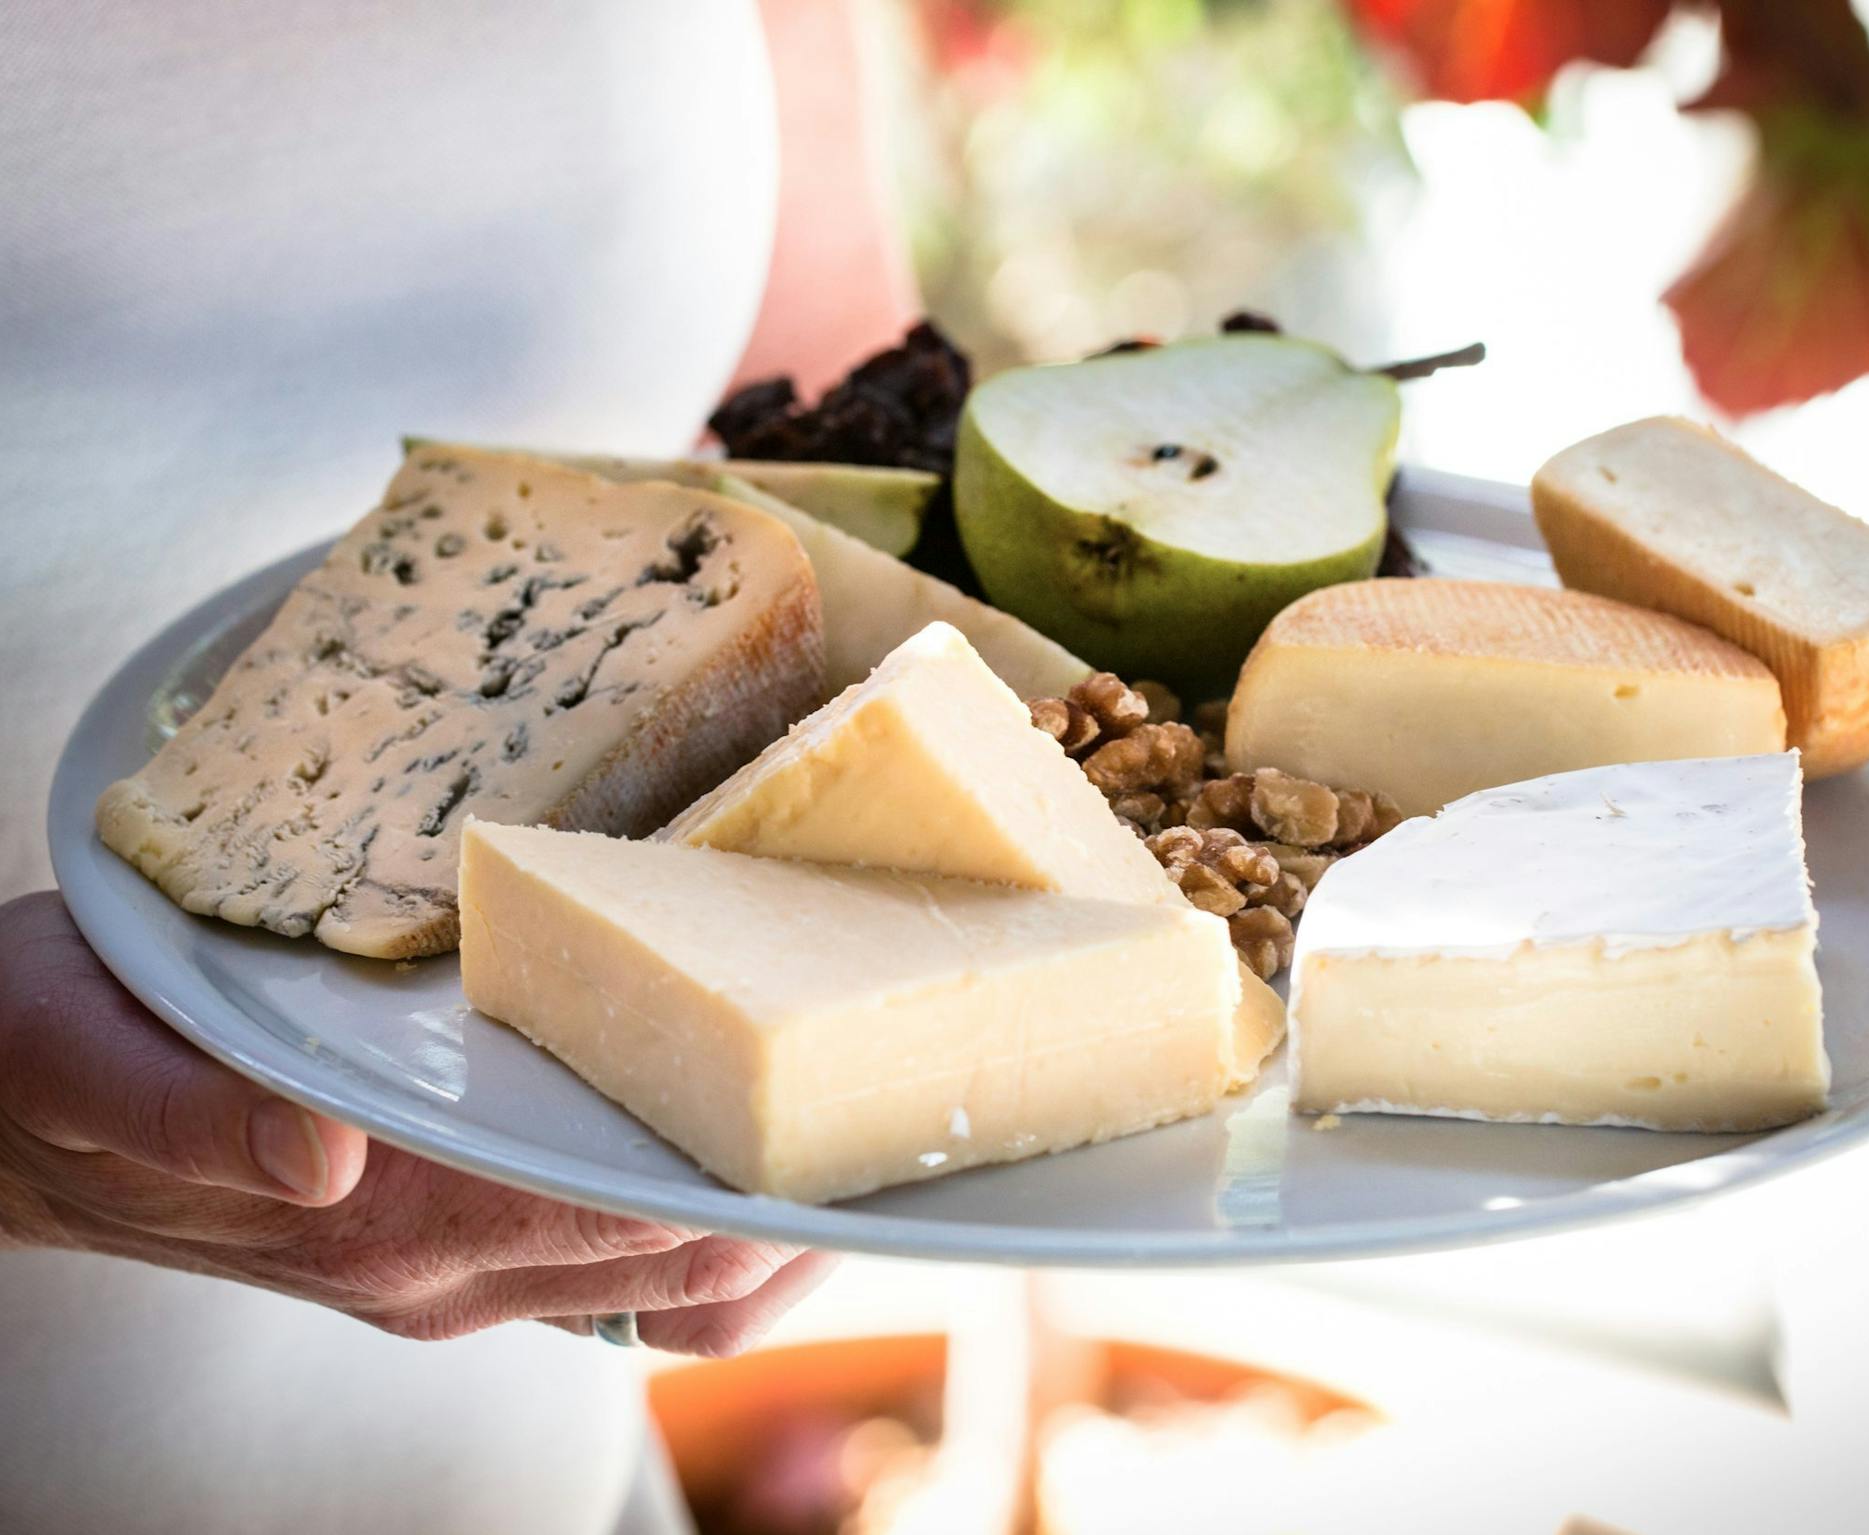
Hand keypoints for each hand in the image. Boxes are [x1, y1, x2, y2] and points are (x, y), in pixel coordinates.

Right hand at [0, 892, 831, 1352]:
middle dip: (802, 1203)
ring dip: (785, 1237)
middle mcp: (439, 1263)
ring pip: (672, 1291)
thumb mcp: (80, 1050)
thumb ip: (186, 1107)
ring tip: (881, 1143)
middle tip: (921, 1104)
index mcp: (376, 1214)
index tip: (840, 1119)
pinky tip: (770, 1174)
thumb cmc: (55, 1056)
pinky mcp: (457, 1249)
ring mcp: (458, 1272)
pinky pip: (629, 1284)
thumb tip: (316, 1150)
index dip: (730, 1178)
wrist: (12, 1113)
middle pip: (674, 1264)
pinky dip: (718, 1243)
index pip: (597, 1213)